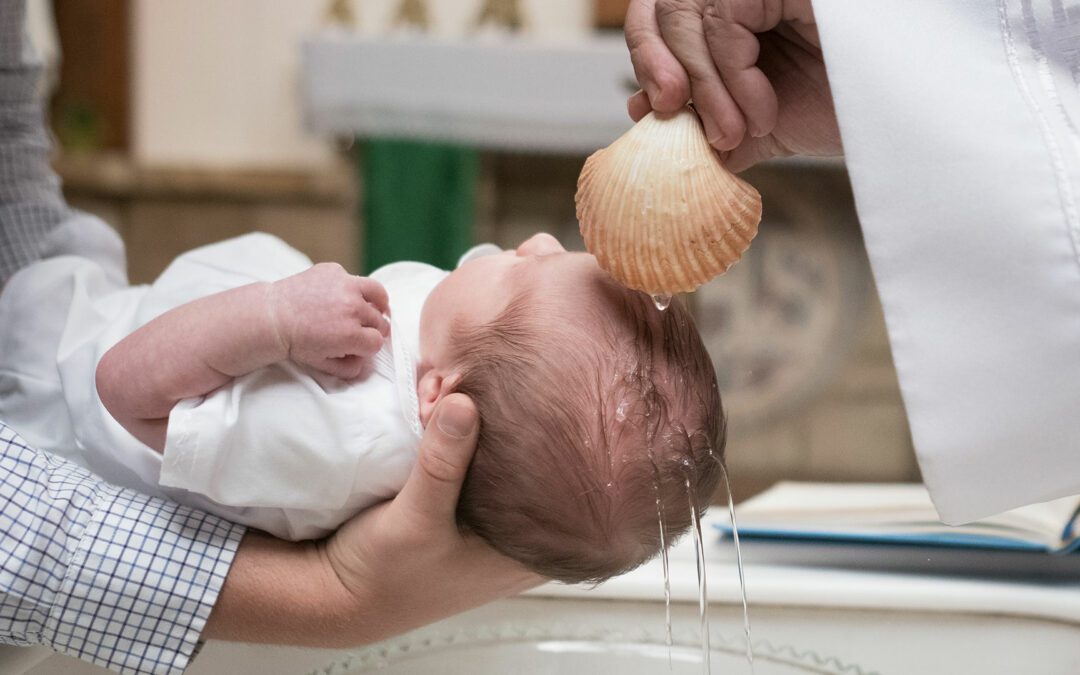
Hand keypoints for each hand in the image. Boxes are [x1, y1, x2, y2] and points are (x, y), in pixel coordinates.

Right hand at [203, 394, 541, 645]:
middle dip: (517, 424)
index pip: (567, 488)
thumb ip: (443, 465)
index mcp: (530, 552)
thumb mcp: (417, 519)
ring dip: (486, 425)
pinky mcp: (463, 503)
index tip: (546, 401)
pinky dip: (464, 434)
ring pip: (504, 458)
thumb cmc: (386, 574)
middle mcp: (519, 535)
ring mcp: (491, 519)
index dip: (560, 445)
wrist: (339, 591)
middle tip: (503, 385)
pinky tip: (453, 406)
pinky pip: (475, 459)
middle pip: (537, 466)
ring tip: (475, 388)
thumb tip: (464, 403)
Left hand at [269, 263, 390, 378]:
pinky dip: (351, 288)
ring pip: (378, 294)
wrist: (272, 317)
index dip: (369, 346)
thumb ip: (349, 368)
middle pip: (380, 321)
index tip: (361, 345)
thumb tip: (365, 362)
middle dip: (371, 328)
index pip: (378, 342)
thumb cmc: (296, 342)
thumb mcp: (323, 364)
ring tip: (371, 308)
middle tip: (360, 330)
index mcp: (351, 335)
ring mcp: (345, 285)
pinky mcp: (335, 271)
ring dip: (376, 304)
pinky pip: (354, 279)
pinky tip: (341, 296)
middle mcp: (352, 308)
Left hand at [625, 0, 841, 170]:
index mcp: (737, 11)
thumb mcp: (760, 123)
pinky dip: (732, 76)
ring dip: (704, 87)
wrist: (904, 116)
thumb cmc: (842, 108)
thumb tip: (647, 120)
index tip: (649, 109)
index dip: (645, 55)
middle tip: (670, 115)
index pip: (662, 13)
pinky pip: (725, 20)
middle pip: (665, 4)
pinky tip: (763, 110)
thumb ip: (708, 122)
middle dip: (659, 66)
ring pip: (690, 15)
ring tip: (736, 132)